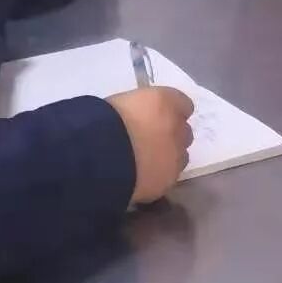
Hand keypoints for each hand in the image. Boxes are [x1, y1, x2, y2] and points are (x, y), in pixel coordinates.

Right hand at [108, 87, 194, 202]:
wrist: (98, 156)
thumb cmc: (101, 122)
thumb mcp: (119, 104)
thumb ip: (139, 109)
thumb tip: (138, 117)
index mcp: (165, 101)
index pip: (183, 104)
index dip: (170, 112)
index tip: (158, 118)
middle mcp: (178, 127)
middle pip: (184, 132)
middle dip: (170, 136)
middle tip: (149, 141)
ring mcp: (177, 156)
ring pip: (180, 156)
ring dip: (168, 157)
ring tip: (144, 162)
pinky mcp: (169, 180)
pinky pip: (169, 176)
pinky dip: (158, 176)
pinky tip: (140, 177)